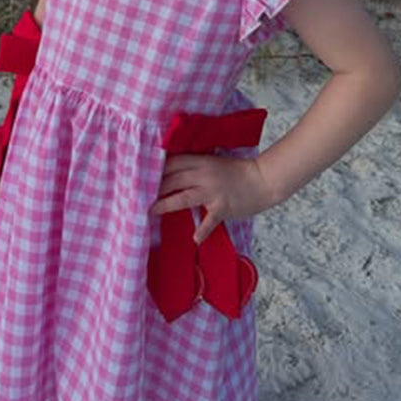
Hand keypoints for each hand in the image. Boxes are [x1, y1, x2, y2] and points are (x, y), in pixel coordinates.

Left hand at [150, 154, 273, 244]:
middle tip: (138, 195)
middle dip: (155, 188)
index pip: (172, 163)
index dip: (156, 170)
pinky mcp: (222, 207)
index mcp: (201, 161)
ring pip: (184, 197)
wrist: (262, 179)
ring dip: (166, 204)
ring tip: (151, 211)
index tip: (141, 176)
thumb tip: (172, 174)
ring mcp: (213, 191)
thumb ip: (195, 167)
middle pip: (173, 180)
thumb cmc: (237, 171)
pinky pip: (209, 220)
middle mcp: (204, 174)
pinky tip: (195, 238)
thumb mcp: (213, 163)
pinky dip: (202, 230)